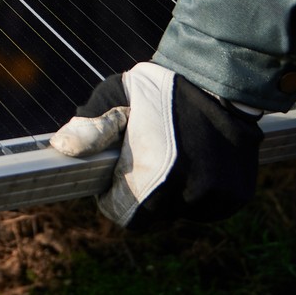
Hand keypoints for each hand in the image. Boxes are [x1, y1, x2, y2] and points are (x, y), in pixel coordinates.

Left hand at [49, 62, 263, 229]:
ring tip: (176, 153)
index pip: (123, 214)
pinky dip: (200, 191)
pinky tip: (199, 159)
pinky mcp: (235, 196)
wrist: (222, 79)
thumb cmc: (162, 86)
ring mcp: (214, 197)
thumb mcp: (117, 97)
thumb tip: (60, 148)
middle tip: (148, 156)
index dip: (114, 196)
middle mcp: (185, 192)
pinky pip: (208, 206)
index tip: (118, 174)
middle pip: (153, 214)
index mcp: (151, 173)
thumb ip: (90, 127)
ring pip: (182, 211)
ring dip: (175, 193)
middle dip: (144, 193)